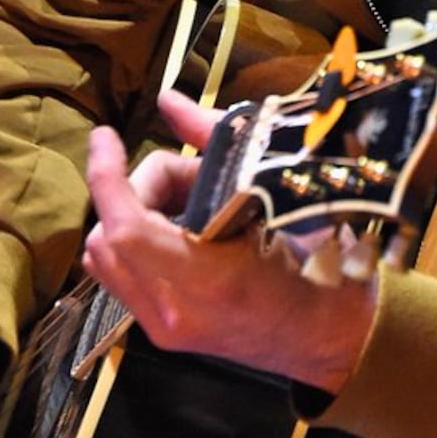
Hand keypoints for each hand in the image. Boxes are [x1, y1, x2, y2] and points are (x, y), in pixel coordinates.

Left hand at [81, 88, 376, 395]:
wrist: (330, 336)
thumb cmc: (318, 266)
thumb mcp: (274, 195)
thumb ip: (214, 143)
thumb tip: (169, 100)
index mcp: (208, 282)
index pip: (126, 227)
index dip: (107, 175)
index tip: (107, 136)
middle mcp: (174, 313)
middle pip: (108, 235)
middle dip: (135, 192)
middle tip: (190, 178)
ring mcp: (163, 329)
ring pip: (106, 258)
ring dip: (132, 217)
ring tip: (187, 205)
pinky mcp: (161, 333)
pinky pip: (122, 277)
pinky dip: (138, 243)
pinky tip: (183, 231)